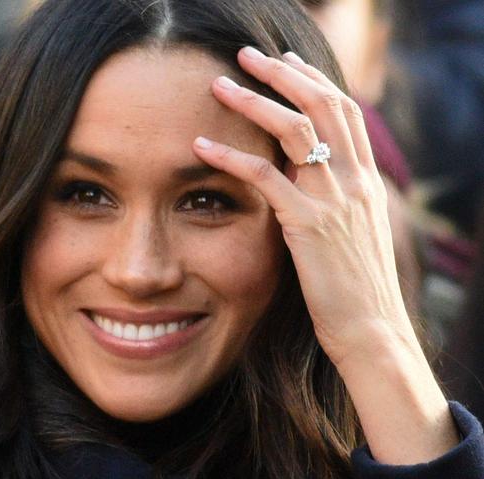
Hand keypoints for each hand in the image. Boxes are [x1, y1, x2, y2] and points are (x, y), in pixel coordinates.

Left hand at [192, 47, 407, 367]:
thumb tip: (303, 177)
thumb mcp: (353, 233)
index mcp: (365, 180)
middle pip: (322, 104)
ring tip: (220, 85)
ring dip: (255, 101)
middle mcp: (354, 180)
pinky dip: (231, 157)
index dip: (313, 80)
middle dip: (284, 73)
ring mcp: (334, 200)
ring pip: (296, 129)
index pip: (343, 110)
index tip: (286, 61)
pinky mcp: (309, 225)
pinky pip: (265, 177)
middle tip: (247, 55)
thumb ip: (332, 199)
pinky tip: (200, 147)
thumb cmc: (354, 287)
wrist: (370, 329)